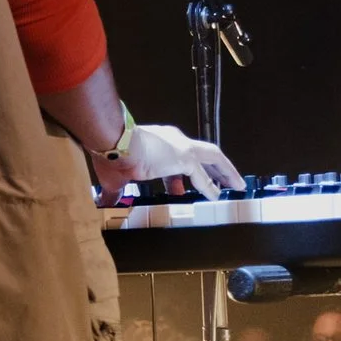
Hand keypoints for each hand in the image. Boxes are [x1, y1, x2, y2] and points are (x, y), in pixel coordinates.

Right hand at [100, 122, 241, 202]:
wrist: (115, 143)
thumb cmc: (111, 155)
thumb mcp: (115, 176)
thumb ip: (115, 191)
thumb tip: (105, 201)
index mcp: (159, 141)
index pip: (175, 158)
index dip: (177, 177)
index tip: (177, 190)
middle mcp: (174, 140)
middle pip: (204, 154)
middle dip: (216, 168)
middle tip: (224, 182)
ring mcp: (182, 148)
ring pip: (213, 158)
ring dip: (225, 172)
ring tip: (236, 185)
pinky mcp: (185, 159)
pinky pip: (204, 177)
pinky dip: (211, 187)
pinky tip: (216, 196)